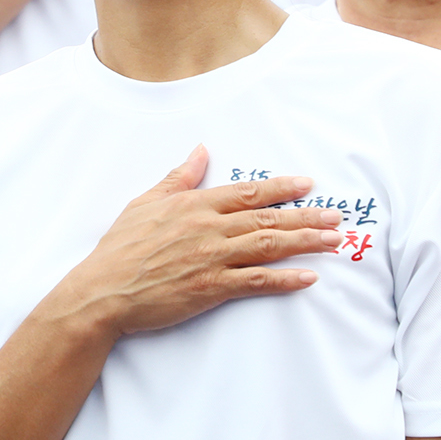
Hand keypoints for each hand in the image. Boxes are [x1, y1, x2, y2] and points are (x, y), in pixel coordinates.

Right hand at [52, 146, 343, 339]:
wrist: (103, 290)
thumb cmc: (120, 248)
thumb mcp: (145, 202)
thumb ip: (178, 177)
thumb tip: (200, 150)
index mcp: (194, 204)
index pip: (248, 192)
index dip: (281, 188)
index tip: (307, 185)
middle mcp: (209, 228)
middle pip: (268, 218)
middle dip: (307, 216)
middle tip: (337, 217)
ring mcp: (212, 258)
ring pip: (269, 246)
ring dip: (306, 242)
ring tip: (333, 242)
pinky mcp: (211, 288)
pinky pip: (257, 281)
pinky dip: (285, 279)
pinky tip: (309, 277)